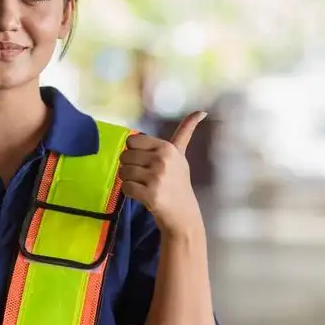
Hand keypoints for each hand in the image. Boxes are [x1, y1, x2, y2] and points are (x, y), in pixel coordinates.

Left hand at [120, 111, 206, 234]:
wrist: (183, 213)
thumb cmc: (178, 181)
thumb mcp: (181, 154)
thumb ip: (186, 131)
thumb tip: (202, 111)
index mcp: (167, 147)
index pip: (132, 141)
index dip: (135, 152)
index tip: (146, 161)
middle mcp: (162, 160)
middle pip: (125, 156)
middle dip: (130, 167)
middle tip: (144, 176)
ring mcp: (156, 177)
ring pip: (123, 171)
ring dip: (129, 180)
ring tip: (144, 185)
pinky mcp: (150, 194)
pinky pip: (125, 187)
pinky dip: (129, 192)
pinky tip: (141, 195)